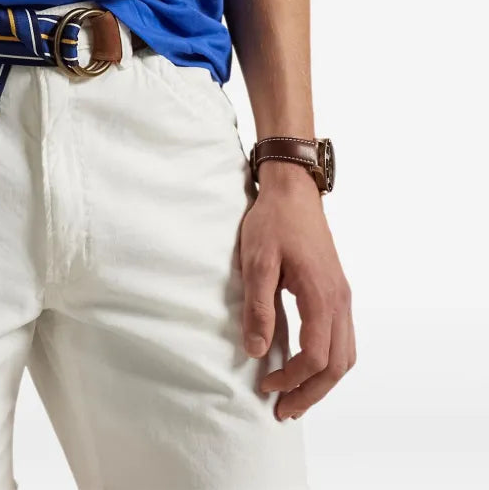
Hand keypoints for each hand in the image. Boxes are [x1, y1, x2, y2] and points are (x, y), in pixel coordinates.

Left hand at [239, 162, 355, 419]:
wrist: (293, 190)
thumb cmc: (273, 221)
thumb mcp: (257, 262)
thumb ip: (258, 307)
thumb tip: (256, 350)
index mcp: (321, 295)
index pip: (314, 356)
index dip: (291, 378)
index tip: (265, 385)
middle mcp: (339, 300)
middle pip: (336, 365)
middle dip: (311, 393)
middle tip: (285, 411)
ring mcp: (342, 296)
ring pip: (345, 355)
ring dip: (323, 382)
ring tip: (297, 396)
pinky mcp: (338, 291)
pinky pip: (343, 338)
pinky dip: (329, 362)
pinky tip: (307, 366)